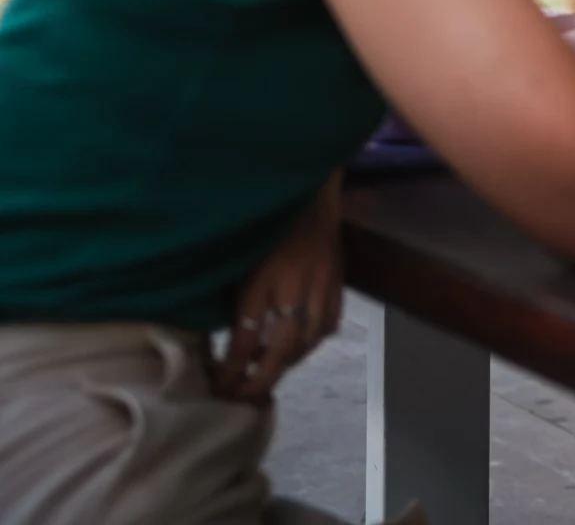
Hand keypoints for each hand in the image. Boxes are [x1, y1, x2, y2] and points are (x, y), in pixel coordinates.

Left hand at [216, 174, 342, 401]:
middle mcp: (294, 285)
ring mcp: (321, 285)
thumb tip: (224, 337)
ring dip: (287, 364)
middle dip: (261, 379)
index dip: (232, 367)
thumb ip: (234, 295)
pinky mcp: (338, 283)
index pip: (246, 336)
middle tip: (243, 396)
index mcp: (262, 277)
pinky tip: (298, 348)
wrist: (309, 195)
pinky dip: (312, 343)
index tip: (220, 384)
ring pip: (307, 341)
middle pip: (281, 348)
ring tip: (267, 374)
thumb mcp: (239, 258)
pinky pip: (328, 325)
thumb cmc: (263, 225)